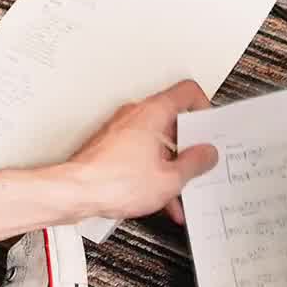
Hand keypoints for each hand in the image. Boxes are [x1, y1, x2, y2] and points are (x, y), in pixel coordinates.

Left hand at [64, 80, 219, 224]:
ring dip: (171, 163)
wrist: (76, 192)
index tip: (210, 127)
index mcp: (154, 112)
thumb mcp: (169, 179)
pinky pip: (141, 151)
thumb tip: (207, 154)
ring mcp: (122, 129)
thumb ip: (194, 164)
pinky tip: (159, 194)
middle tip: (200, 160)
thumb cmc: (112, 180)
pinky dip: (153, 169)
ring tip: (179, 187)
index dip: (205, 107)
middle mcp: (136, 114)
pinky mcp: (111, 145)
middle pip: (173, 119)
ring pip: (157, 139)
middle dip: (189, 145)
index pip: (187, 91)